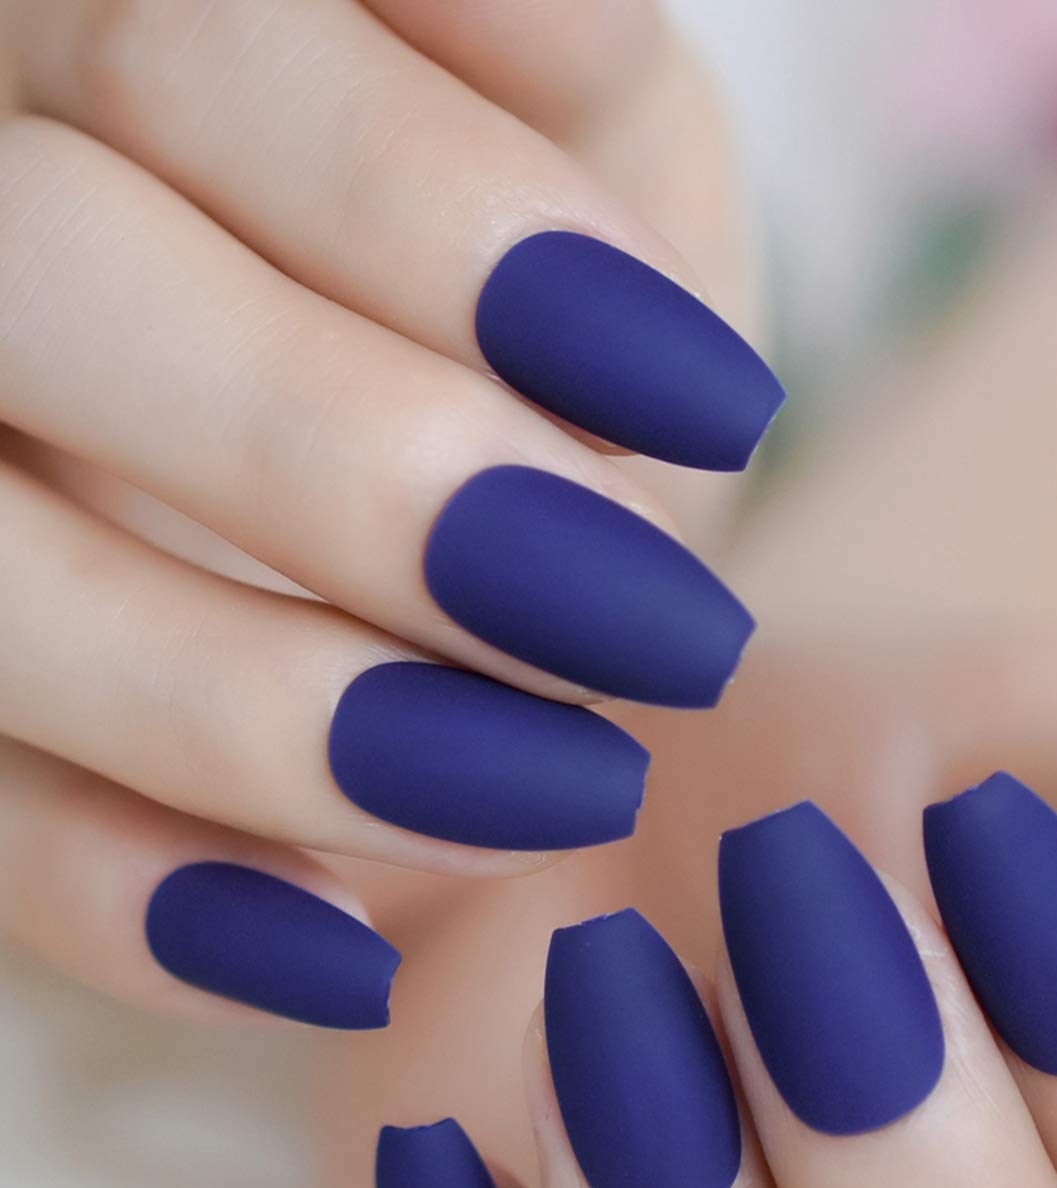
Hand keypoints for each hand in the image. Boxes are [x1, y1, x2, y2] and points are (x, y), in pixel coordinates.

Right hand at [0, 0, 774, 1024]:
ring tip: (547, 788)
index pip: (202, 50)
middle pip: (46, 277)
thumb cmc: (548, 266)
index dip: (451, 234)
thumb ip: (549, 52)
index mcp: (138, 25)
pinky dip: (139, 900)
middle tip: (640, 624)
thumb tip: (548, 9)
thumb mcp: (591, 126)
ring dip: (270, 712)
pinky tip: (343, 947)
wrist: (493, 434)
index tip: (713, 407)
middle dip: (357, 473)